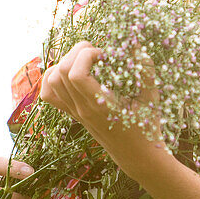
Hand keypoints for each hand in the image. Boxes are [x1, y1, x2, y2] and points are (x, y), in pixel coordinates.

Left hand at [39, 41, 167, 177]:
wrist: (136, 155)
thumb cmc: (147, 126)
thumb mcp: (151, 97)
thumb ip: (144, 69)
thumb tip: (135, 43)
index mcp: (100, 105)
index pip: (76, 74)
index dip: (87, 55)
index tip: (106, 54)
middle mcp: (82, 109)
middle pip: (61, 71)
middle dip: (77, 52)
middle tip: (98, 53)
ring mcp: (74, 112)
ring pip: (51, 79)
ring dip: (66, 62)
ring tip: (87, 60)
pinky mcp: (72, 113)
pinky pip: (49, 93)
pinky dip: (54, 77)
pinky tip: (73, 72)